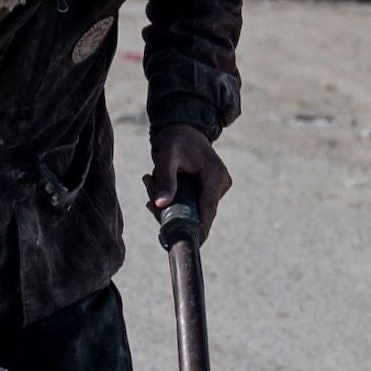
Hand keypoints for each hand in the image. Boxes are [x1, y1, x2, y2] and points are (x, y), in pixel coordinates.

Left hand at [145, 125, 231, 240]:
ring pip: (194, 210)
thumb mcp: (165, 155)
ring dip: (170, 205)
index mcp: (215, 174)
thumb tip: (160, 204)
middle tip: (149, 198)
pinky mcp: (210, 191)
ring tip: (151, 182)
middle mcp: (221, 183)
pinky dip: (174, 200)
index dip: (196, 227)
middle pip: (199, 213)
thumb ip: (165, 179)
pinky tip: (159, 189)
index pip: (207, 209)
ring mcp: (217, 188)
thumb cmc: (174, 138)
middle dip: (173, 211)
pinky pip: (192, 205)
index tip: (183, 241)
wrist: (182, 129)